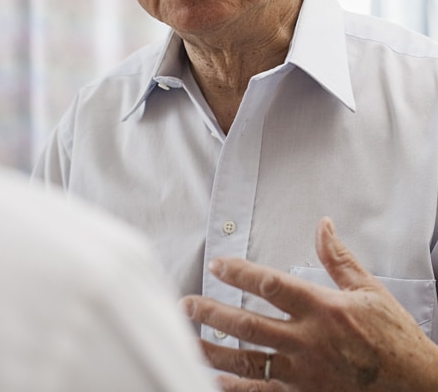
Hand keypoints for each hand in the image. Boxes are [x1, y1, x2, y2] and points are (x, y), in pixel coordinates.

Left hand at [180, 217, 437, 390]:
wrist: (415, 388)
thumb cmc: (392, 337)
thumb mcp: (369, 290)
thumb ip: (338, 258)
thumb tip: (322, 224)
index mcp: (322, 309)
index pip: (270, 284)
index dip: (238, 272)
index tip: (217, 265)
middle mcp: (307, 341)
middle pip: (247, 325)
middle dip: (211, 313)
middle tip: (186, 304)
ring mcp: (302, 374)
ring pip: (246, 361)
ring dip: (213, 350)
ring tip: (187, 338)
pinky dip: (234, 389)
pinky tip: (213, 380)